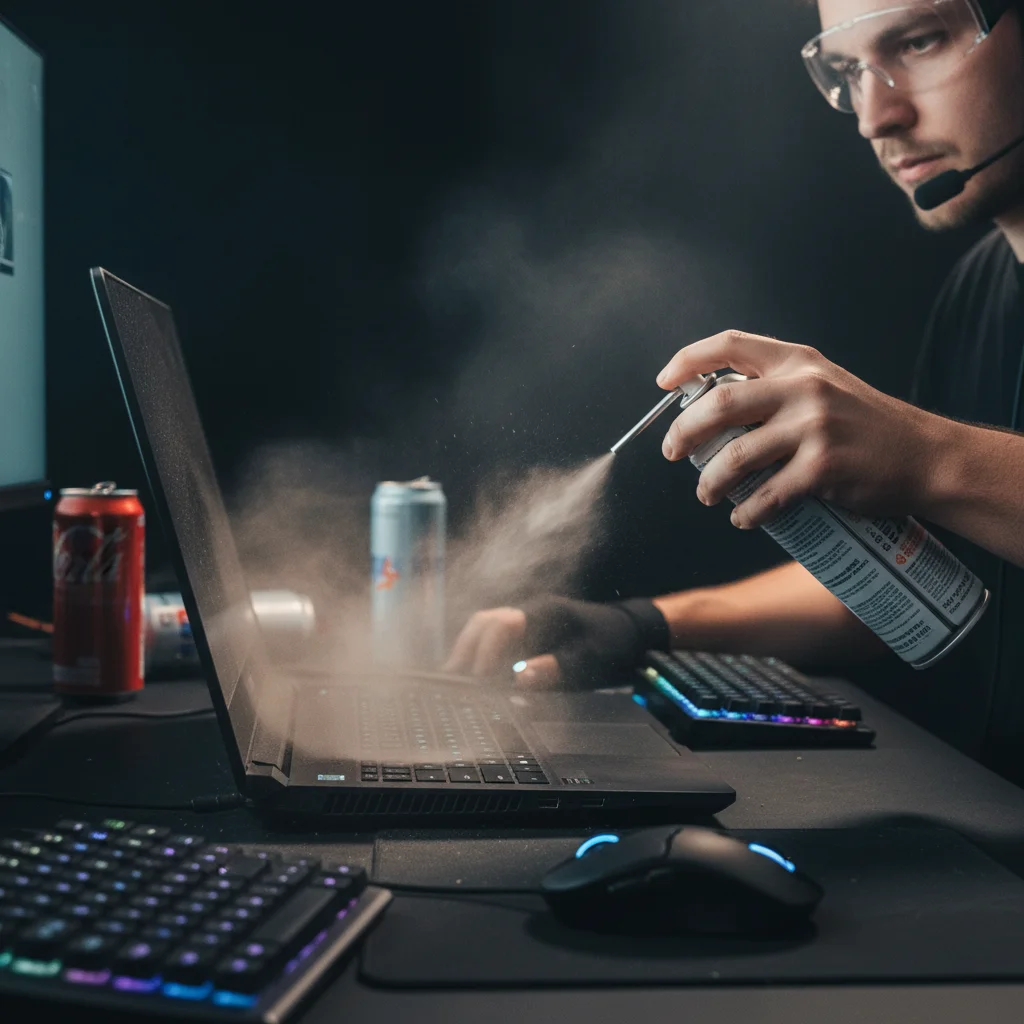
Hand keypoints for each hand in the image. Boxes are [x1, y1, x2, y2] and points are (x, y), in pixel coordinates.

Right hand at [443, 597, 669, 688]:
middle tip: (451, 678)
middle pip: (484, 622)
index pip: (501, 625)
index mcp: (544, 612)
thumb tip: (519, 678)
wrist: (634, 633)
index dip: (486, 653)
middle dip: (465, 649)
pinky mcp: (531, 632)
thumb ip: (554, 668)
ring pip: (487, 627)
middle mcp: (531, 611)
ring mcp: (529, 619)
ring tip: (456, 678)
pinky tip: (477, 674)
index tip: (479, 680)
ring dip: (470, 650)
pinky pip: (498, 637)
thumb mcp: (590, 661)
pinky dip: (483, 653)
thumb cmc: (614, 644)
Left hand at [657, 330, 942, 528]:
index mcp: (798, 362)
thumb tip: (711, 411)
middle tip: (672, 452)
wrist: (926, 457)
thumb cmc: (866, 425)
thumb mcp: (823, 387)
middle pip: (719, 404)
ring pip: (735, 457)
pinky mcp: (823, 469)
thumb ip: (775, 390)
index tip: (663, 382)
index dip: (688, 361)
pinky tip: (742, 517)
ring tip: (707, 494)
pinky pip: (766, 496)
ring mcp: (814, 428)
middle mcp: (804, 388)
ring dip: (710, 482)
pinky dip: (746, 513)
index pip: (729, 346)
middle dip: (683, 432)